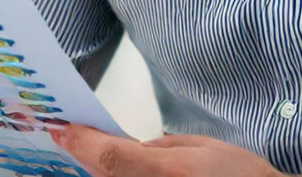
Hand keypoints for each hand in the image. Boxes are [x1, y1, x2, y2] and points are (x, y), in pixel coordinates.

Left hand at [51, 124, 282, 176]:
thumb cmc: (239, 175)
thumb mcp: (198, 146)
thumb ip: (154, 148)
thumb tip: (119, 147)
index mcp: (171, 173)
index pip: (111, 158)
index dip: (81, 143)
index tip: (62, 129)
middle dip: (80, 161)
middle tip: (62, 143)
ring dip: (97, 172)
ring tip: (79, 157)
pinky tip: (107, 168)